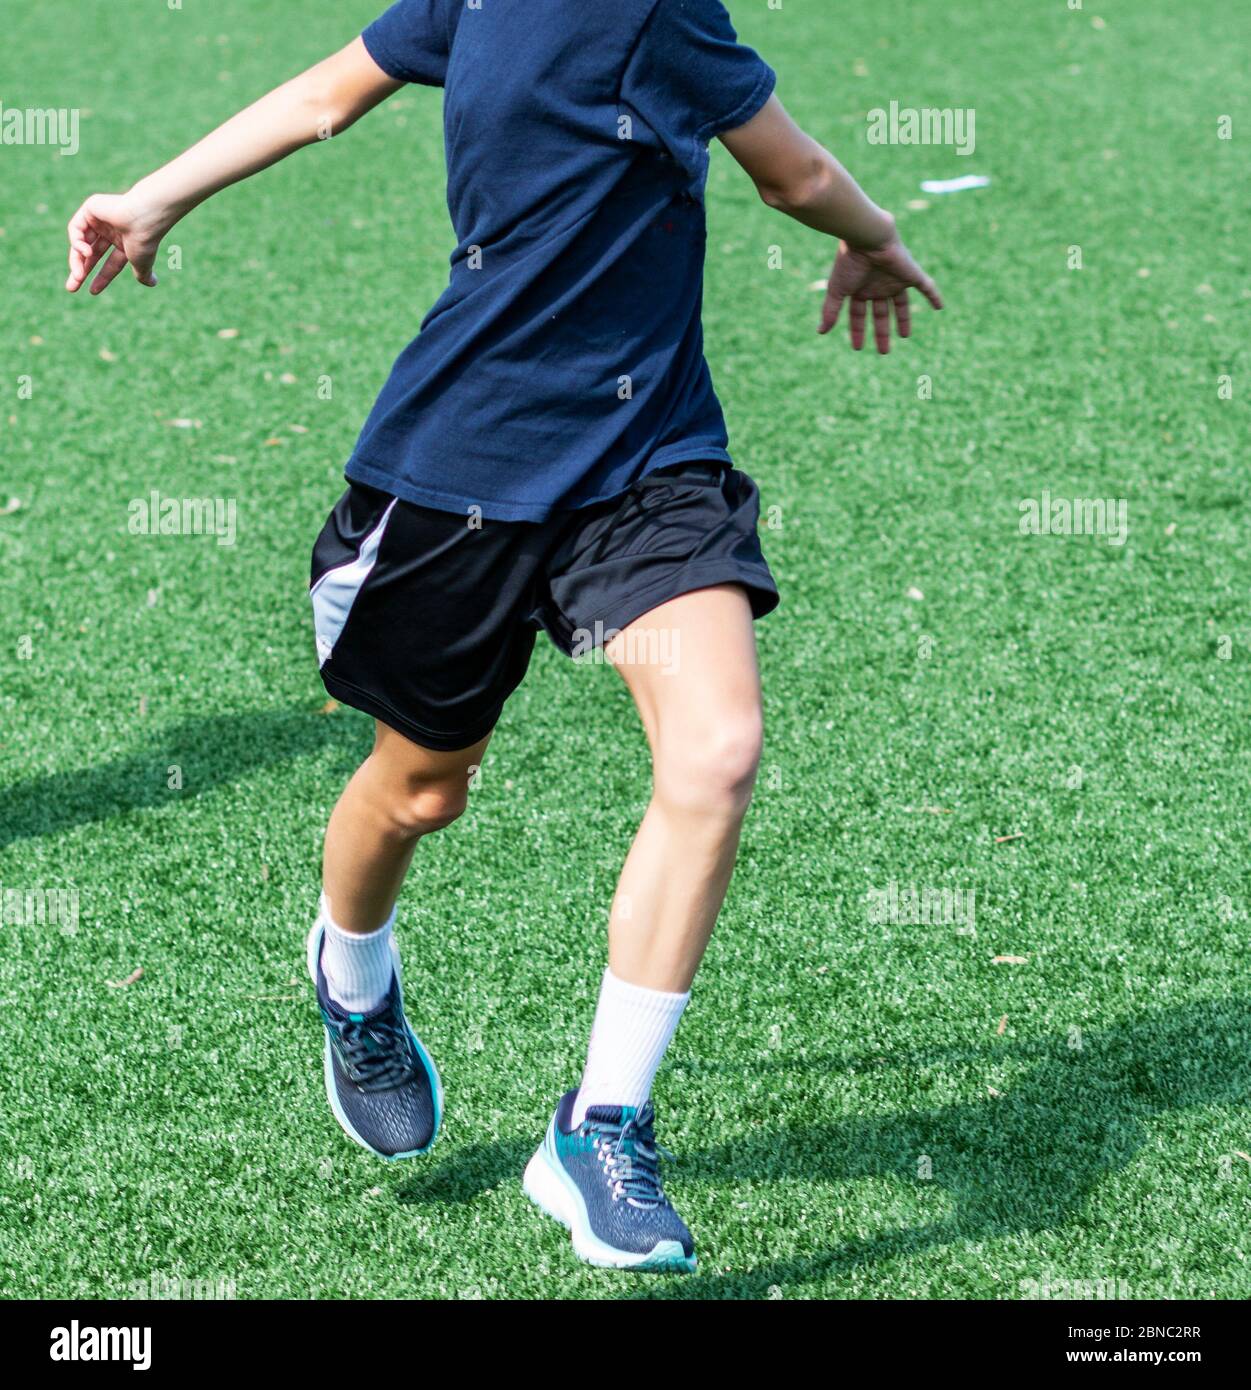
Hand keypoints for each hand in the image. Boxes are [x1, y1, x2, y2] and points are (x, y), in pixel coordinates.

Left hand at [65, 191, 169, 293]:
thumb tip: (152, 283)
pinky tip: (86, 252)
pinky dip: (77, 242)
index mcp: (125, 243)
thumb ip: (143, 274)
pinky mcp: (90, 208)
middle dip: (80, 270)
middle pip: (91, 253)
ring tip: (78, 275)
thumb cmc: (144, 240)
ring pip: (80, 242)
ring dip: (77, 260)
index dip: (101, 278)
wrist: (143, 217)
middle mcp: (111, 231)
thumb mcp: (142, 263)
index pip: (110, 263)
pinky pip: (75, 228)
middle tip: (71, 288)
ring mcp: (100, 219)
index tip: (92, 292)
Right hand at [820, 229, 942, 352]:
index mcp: (860, 289)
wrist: (867, 238)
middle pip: (881, 313)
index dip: (858, 331)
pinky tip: (939, 307)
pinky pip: (926, 287)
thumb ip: (830, 311)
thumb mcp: (837, 290)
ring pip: (901, 305)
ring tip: (904, 336)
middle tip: (884, 352)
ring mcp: (896, 280)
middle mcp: (878, 285)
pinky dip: (933, 296)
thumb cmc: (849, 262)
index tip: (858, 348)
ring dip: (903, 320)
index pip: (859, 315)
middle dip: (882, 332)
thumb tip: (820, 332)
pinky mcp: (911, 274)